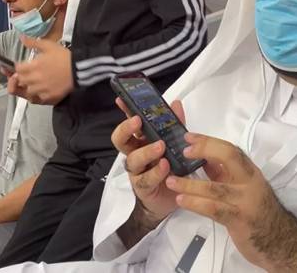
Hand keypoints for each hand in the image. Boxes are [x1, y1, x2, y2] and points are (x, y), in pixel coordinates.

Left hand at [12, 36, 72, 104]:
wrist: (79, 69)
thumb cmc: (64, 56)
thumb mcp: (49, 45)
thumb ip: (33, 42)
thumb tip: (21, 37)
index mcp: (33, 66)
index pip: (17, 69)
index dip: (19, 67)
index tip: (23, 66)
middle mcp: (35, 79)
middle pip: (21, 80)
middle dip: (22, 76)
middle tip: (28, 74)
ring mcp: (42, 89)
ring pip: (28, 91)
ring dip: (29, 87)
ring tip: (35, 82)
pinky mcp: (49, 97)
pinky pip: (38, 99)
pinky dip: (38, 95)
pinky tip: (42, 90)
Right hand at [111, 98, 185, 222]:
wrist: (173, 198)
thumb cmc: (171, 167)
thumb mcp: (176, 143)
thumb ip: (175, 124)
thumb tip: (176, 103)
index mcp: (142, 141)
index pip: (131, 123)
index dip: (125, 111)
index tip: (122, 99)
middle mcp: (136, 154)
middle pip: (121, 140)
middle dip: (126, 129)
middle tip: (138, 121)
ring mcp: (138, 171)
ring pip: (133, 159)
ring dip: (146, 151)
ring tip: (161, 147)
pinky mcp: (143, 187)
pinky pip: (146, 179)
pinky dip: (156, 172)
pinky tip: (165, 166)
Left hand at [166, 134, 296, 272]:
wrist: (278, 240)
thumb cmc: (257, 212)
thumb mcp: (243, 188)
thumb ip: (225, 174)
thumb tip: (203, 158)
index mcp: (249, 171)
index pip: (230, 149)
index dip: (208, 141)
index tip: (189, 137)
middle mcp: (249, 182)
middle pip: (229, 157)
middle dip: (205, 149)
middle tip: (184, 151)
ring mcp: (245, 200)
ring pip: (215, 187)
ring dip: (189, 184)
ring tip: (171, 181)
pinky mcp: (239, 219)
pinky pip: (213, 209)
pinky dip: (195, 204)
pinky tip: (181, 201)